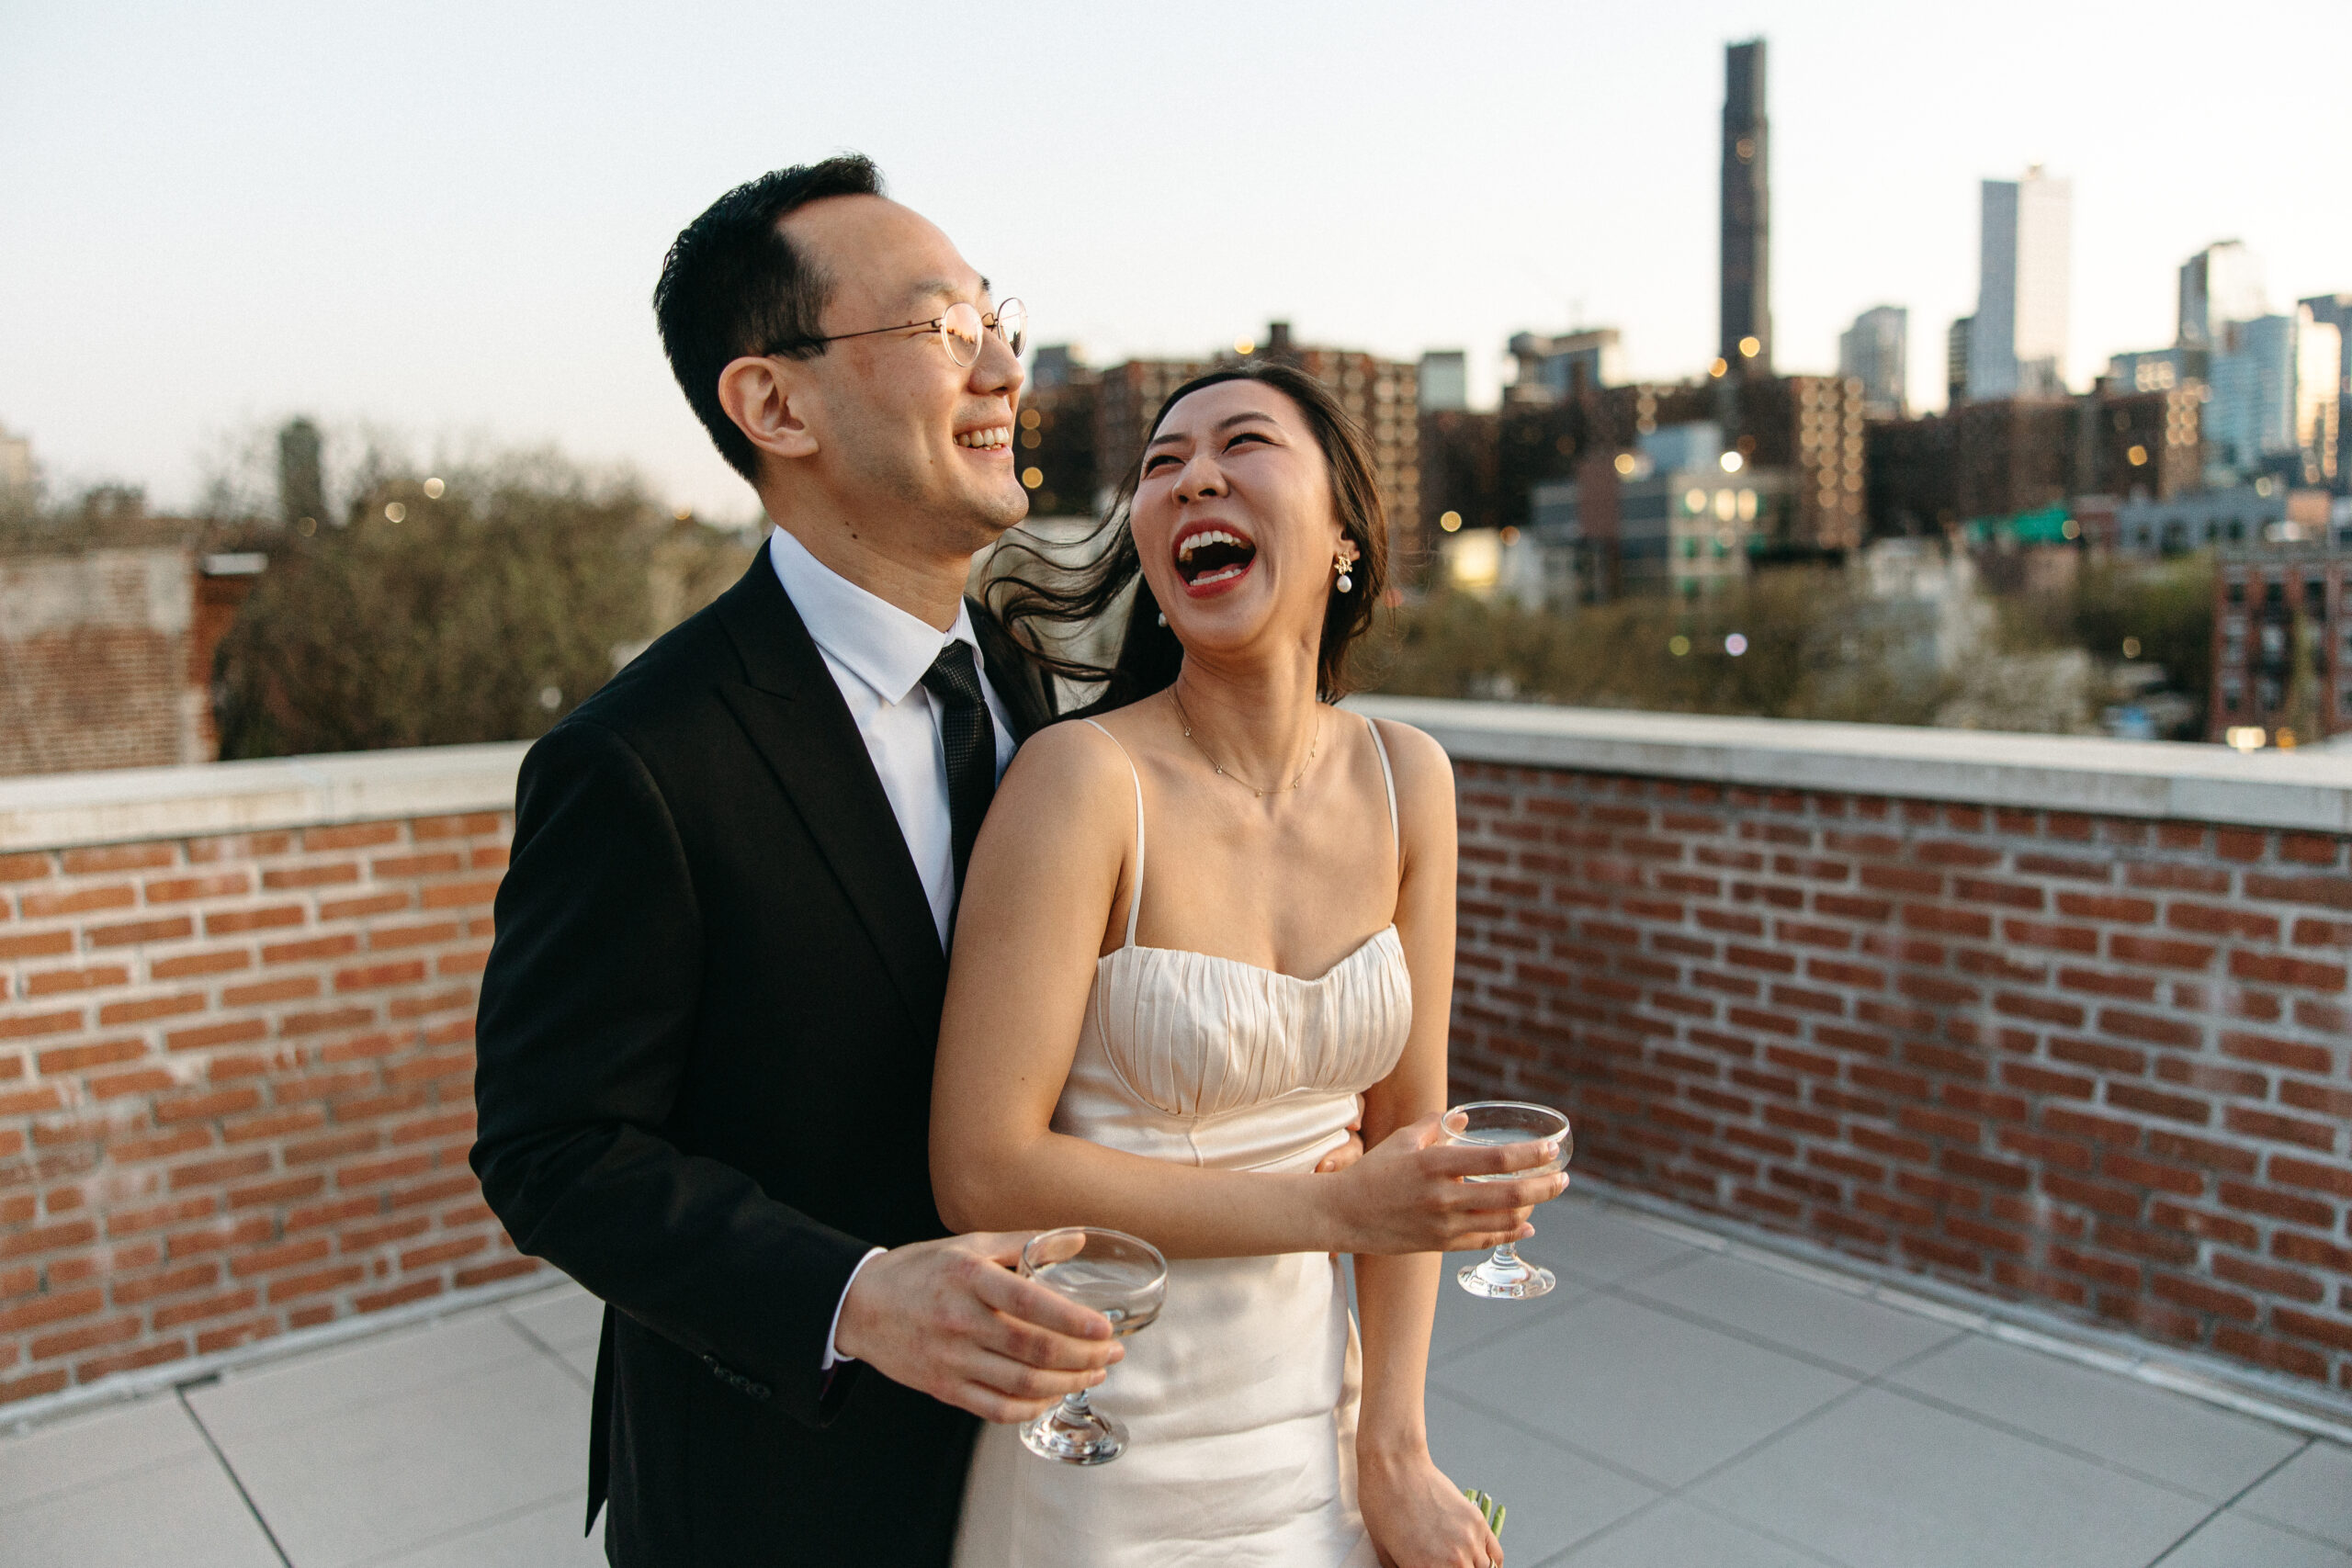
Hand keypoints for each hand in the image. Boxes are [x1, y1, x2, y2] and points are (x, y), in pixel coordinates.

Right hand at [832, 1232, 1122, 1423]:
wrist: (861, 1305)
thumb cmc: (921, 1270)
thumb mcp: (968, 1245)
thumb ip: (1024, 1244)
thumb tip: (1079, 1240)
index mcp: (968, 1277)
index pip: (1030, 1303)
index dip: (1074, 1320)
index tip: (1106, 1327)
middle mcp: (959, 1320)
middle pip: (1033, 1350)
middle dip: (1084, 1355)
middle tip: (1113, 1352)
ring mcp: (951, 1359)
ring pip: (1021, 1384)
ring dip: (1067, 1383)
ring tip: (1094, 1373)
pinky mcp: (943, 1388)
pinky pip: (996, 1409)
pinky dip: (1032, 1407)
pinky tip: (1053, 1395)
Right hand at [1323, 1112, 1566, 1255]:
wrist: (1343, 1214)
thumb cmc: (1372, 1172)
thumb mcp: (1402, 1141)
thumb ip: (1435, 1126)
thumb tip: (1463, 1118)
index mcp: (1436, 1164)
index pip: (1495, 1159)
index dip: (1529, 1155)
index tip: (1552, 1150)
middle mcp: (1444, 1196)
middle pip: (1509, 1194)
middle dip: (1544, 1186)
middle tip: (1563, 1179)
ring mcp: (1443, 1224)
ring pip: (1502, 1220)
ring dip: (1531, 1209)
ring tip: (1546, 1196)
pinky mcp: (1439, 1245)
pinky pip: (1483, 1240)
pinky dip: (1509, 1234)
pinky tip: (1526, 1227)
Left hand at [1360, 1446, 1502, 1567]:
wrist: (1395, 1468)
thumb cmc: (1382, 1506)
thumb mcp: (1384, 1552)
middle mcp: (1453, 1559)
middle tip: (1446, 1565)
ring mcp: (1469, 1540)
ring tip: (1463, 1564)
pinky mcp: (1477, 1521)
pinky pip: (1496, 1554)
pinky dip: (1490, 1561)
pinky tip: (1477, 1559)